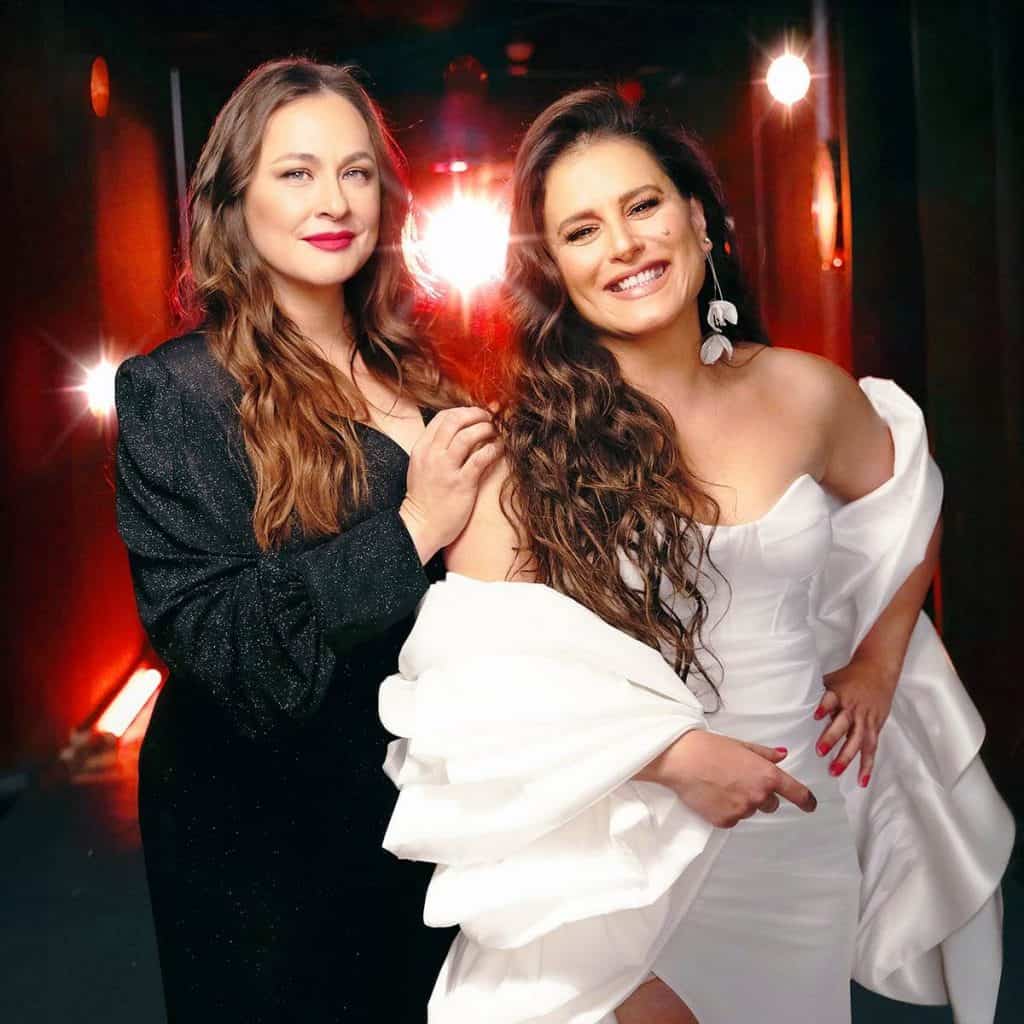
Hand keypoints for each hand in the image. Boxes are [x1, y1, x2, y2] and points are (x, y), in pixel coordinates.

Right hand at [399, 407, 499, 561]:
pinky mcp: (461, 484)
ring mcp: (445, 469)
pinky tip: (499, 449)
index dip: (463, 411)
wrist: (421, 527)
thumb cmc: (425, 499)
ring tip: (495, 433)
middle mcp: (432, 455)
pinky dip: (493, 449)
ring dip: (486, 429)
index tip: (477, 414)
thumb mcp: (422, 467)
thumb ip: (437, 449)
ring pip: (468, 435)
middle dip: (476, 415)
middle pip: (455, 420)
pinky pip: (480, 458)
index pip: (442, 417)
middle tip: (490, 419)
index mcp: (421, 448)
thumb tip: (460, 433)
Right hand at [637, 730, 816, 828]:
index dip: (807, 801)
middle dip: (760, 795)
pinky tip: (712, 795)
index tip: (810, 805)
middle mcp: (759, 796)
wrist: (681, 760)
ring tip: (720, 785)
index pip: (797, 794)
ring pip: (749, 810)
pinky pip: (732, 819)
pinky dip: (725, 810)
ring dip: (741, 802)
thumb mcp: (741, 745)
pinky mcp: (726, 821)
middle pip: (770, 804)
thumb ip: (764, 754)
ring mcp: (742, 811)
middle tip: (738, 780)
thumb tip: (782, 755)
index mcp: (767, 775)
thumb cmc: (709, 748)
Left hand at [814, 657, 896, 787]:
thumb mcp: (831, 679)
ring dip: (846, 757)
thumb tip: (788, 699)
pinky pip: (871, 748)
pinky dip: (867, 765)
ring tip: (834, 771)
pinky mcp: (874, 727)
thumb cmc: (849, 677)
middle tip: (820, 751)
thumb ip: (815, 692)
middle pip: (843, 724)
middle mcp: (852, 707)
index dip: (824, 707)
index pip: (831, 699)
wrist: (877, 671)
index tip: (816, 715)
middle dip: (832, 738)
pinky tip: (861, 780)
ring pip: (857, 740)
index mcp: (839, 694)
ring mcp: (865, 719)